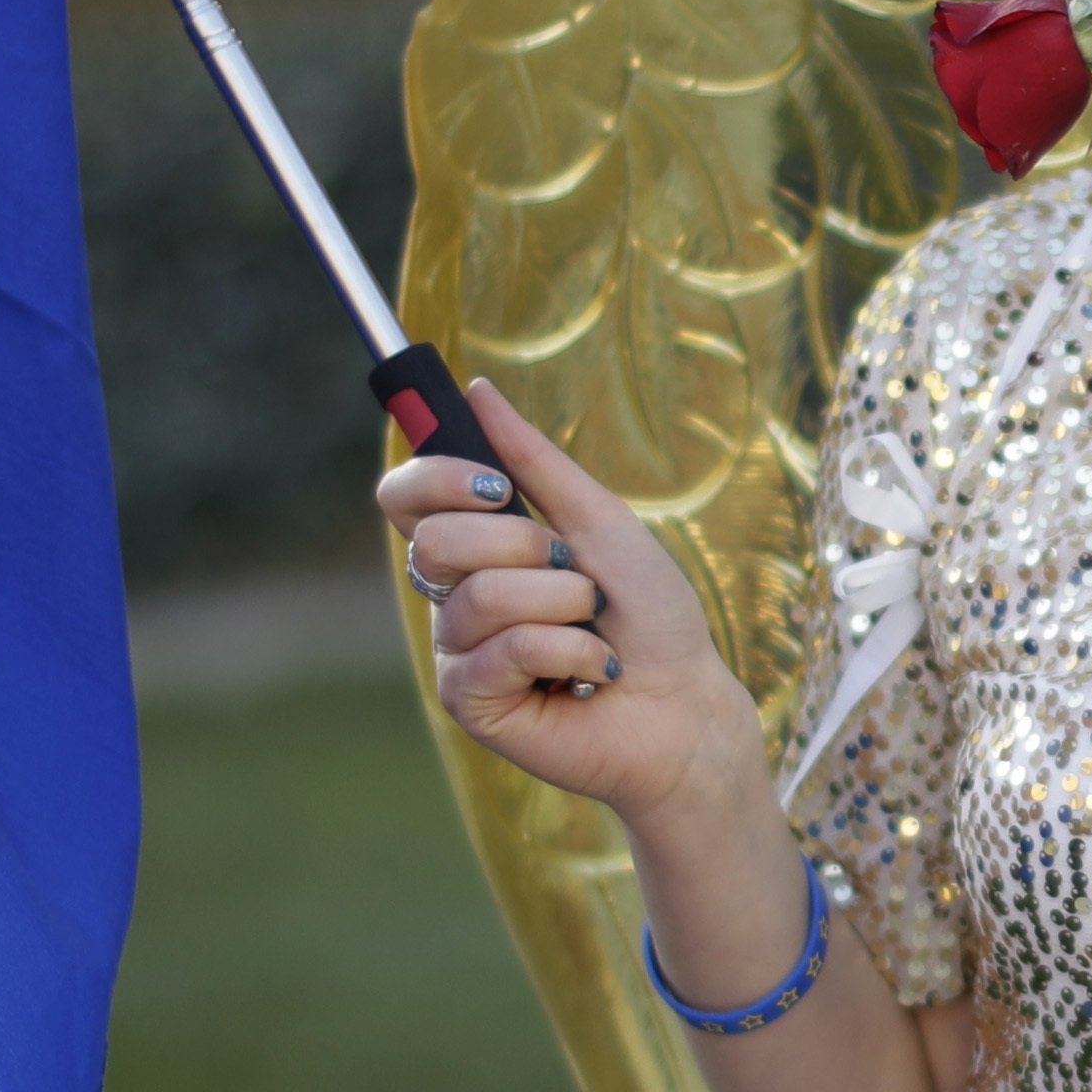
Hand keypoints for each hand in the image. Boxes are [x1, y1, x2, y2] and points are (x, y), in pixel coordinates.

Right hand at [373, 378, 759, 823]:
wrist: (685, 701)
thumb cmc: (650, 615)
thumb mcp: (599, 520)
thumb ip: (534, 460)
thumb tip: (476, 389)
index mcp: (476, 548)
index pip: (406, 498)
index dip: (436, 479)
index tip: (497, 488)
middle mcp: (454, 596)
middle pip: (436, 541)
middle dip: (527, 548)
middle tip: (577, 578)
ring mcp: (456, 651)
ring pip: (482, 596)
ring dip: (565, 605)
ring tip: (594, 630)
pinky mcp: (471, 701)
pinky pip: (506, 649)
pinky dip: (572, 650)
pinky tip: (592, 673)